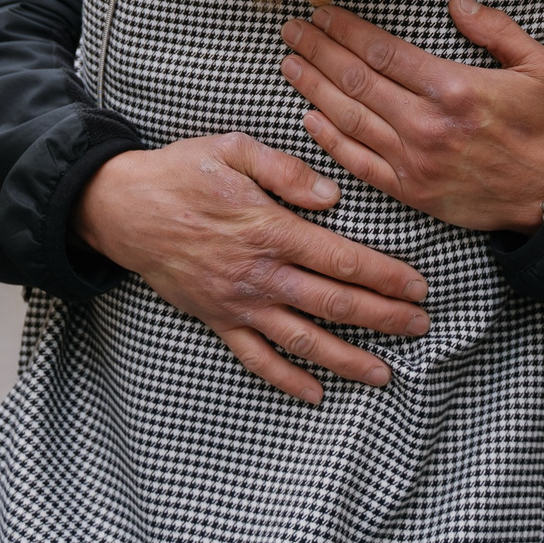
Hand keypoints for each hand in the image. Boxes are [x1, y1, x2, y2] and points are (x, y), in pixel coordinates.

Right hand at [74, 134, 429, 406]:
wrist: (122, 208)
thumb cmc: (181, 172)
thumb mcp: (232, 149)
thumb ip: (285, 170)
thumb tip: (332, 198)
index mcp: (271, 229)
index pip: (342, 259)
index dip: (385, 276)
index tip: (419, 287)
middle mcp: (260, 274)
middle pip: (334, 304)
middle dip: (383, 318)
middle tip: (421, 327)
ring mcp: (238, 303)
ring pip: (302, 341)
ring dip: (347, 359)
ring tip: (385, 374)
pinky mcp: (217, 319)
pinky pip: (256, 359)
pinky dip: (286, 380)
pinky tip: (316, 393)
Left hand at [280, 0, 543, 235]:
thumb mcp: (538, 65)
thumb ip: (496, 29)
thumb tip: (456, 2)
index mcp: (454, 88)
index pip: (383, 53)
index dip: (346, 31)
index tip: (322, 14)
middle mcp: (427, 124)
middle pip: (356, 81)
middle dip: (318, 51)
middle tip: (292, 31)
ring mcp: (415, 161)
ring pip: (350, 119)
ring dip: (314, 88)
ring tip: (290, 64)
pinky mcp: (411, 191)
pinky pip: (359, 162)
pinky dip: (330, 140)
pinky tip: (309, 118)